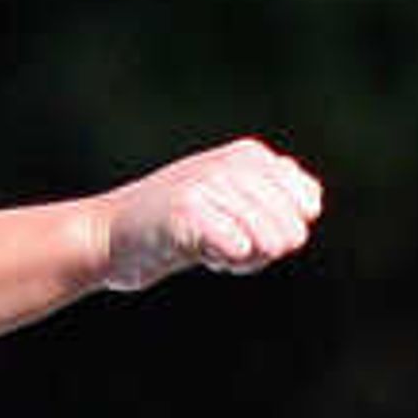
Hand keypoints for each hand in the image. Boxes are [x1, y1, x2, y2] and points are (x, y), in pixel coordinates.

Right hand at [97, 136, 324, 292]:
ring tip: (209, 249)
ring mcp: (208, 184)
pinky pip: (239, 247)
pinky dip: (226, 262)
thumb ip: (276, 202)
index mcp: (250, 155)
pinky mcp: (187, 210)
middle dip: (264, 249)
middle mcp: (233, 163)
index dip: (283, 229)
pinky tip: (201, 255)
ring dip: (243, 258)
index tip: (245, 231)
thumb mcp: (232, 204)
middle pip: (293, 228)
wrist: (107, 236)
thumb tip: (311, 210)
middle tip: (225, 246)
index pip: (308, 203)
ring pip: (269, 240)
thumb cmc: (174, 229)